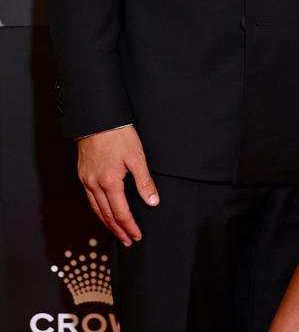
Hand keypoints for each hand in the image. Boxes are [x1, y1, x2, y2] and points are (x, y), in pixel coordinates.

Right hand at [76, 124, 158, 245]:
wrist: (97, 119)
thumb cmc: (118, 135)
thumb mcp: (137, 156)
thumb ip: (144, 181)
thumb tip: (153, 201)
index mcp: (110, 182)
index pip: (121, 213)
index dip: (129, 226)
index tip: (136, 236)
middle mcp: (95, 185)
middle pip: (107, 216)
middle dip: (118, 230)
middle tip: (127, 241)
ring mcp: (87, 181)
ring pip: (96, 210)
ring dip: (107, 224)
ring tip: (117, 233)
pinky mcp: (83, 175)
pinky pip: (90, 199)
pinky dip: (98, 211)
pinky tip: (103, 213)